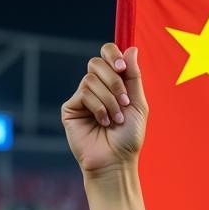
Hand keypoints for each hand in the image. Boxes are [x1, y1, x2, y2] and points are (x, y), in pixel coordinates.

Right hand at [62, 44, 147, 175]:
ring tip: (115, 119)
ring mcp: (82, 97)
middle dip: (114, 81)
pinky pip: (84, 93)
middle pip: (96, 62)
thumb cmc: (129, 137)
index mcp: (112, 84)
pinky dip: (99, 107)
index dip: (112, 54)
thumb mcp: (137, 105)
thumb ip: (134, 77)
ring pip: (91, 79)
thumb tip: (131, 48)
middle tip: (123, 101)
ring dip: (109, 100)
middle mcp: (96, 88)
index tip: (122, 67)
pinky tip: (104, 122)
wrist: (117, 161)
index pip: (107, 55)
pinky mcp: (71, 107)